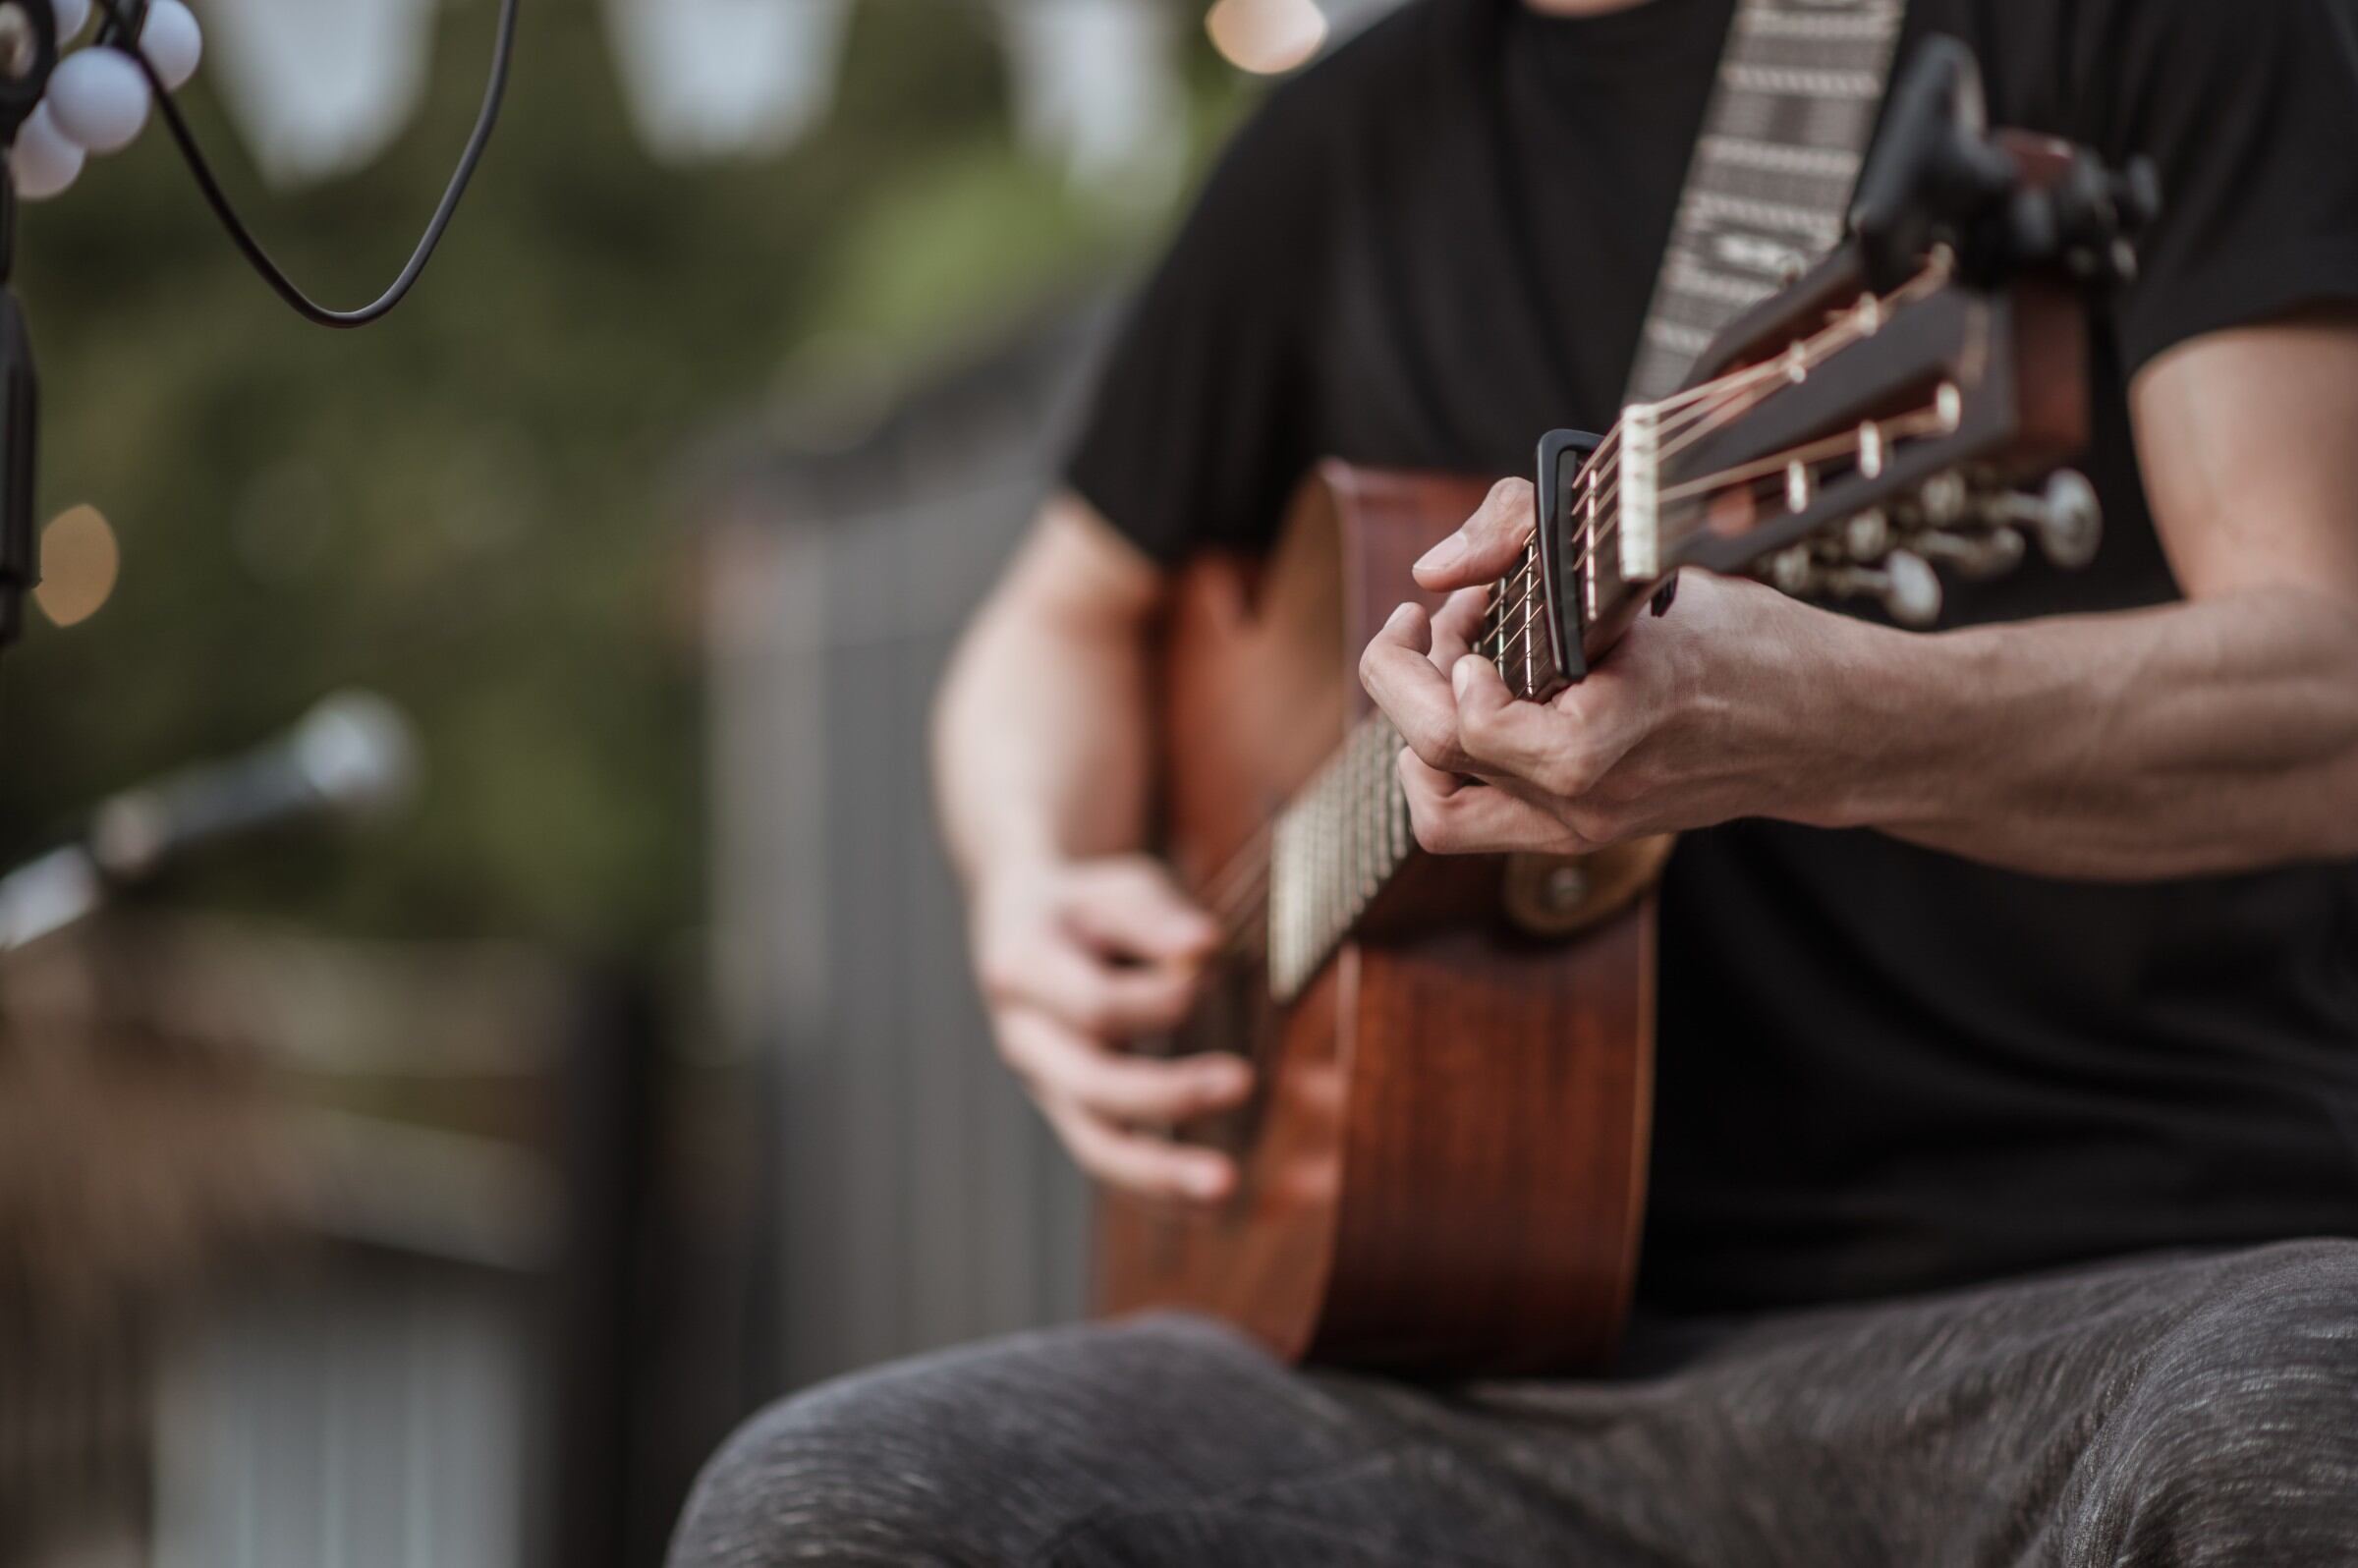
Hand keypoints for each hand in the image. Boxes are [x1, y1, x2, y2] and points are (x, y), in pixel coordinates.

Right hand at [969, 855, 1250, 1202]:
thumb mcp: (1112, 887)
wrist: (1023, 928)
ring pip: (1095, 1146)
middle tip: (1244, 1082)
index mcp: (1022, 971)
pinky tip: (1213, 1207)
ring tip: (1226, 1187)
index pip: (1092, 1004)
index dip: (1156, 998)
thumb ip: (1155, 916)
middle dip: (1167, 1092)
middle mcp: (1024, 1039)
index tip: (1209, 972)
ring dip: (1160, 1173)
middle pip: (1091, 1086)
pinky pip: (1113, 1162)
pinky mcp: (1073, 1114)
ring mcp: (1045, 1087)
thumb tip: (1205, 946)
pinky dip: (1160, 1191)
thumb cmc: (1083, 904)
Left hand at [1358, 480, 1873, 854]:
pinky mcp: (1574, 838)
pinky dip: (1447, 765)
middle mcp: (1585, 795)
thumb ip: (1530, 529)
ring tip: (1450, 670)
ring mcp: (1578, 828)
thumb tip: (1438, 568)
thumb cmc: (1743, 640)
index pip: (1472, 726)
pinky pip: (1471, 823)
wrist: (1817, 728)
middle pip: (1435, 759)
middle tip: (1434, 620)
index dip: (1444, 659)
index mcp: (1610, 729)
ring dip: (1416, 732)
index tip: (1472, 606)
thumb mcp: (1649, 558)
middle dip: (1407, 674)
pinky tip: (1477, 705)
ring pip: (1439, 813)